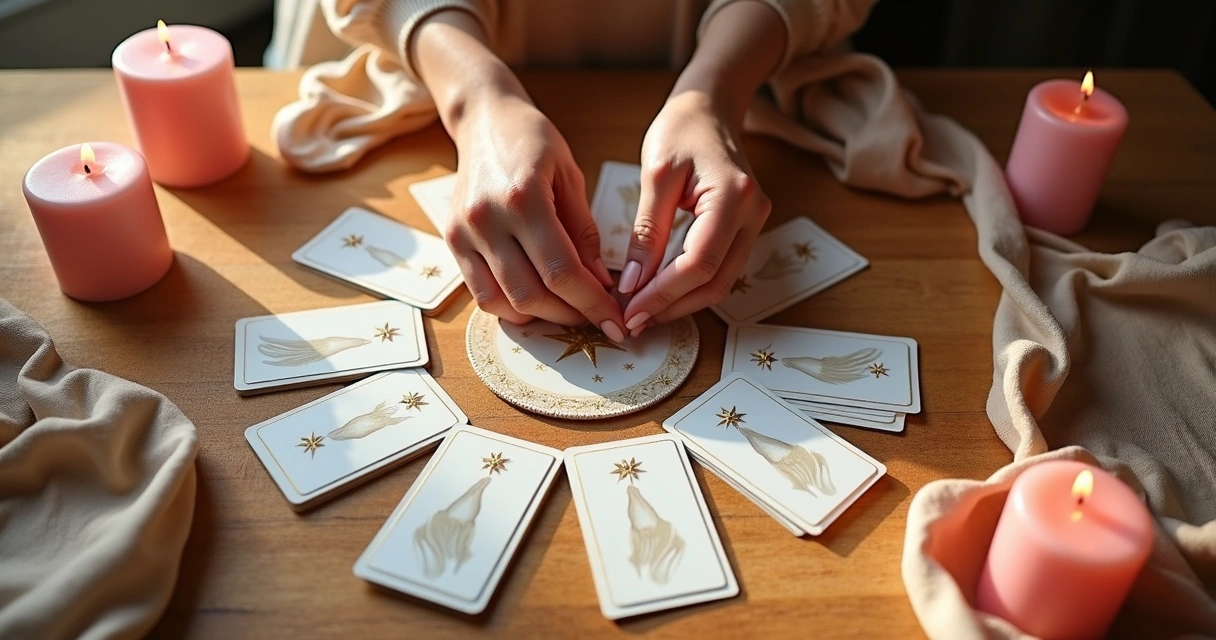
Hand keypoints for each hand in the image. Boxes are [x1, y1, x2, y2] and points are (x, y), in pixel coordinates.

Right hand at [445, 94, 623, 337]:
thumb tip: (601, 283)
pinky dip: (512, 307)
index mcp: (523, 198)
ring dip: (541, 317)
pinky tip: (538, 301)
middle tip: (597, 316)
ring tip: (568, 310)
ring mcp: (463, 233)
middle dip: (570, 314)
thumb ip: (584, 233)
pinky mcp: (452, 241)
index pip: (561, 271)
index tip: (615, 320)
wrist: (484, 120)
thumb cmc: (533, 141)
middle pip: (531, 294)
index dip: (592, 303)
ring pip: (503, 302)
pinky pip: (481, 293)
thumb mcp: (570, 177)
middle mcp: (487, 219)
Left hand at [618, 91, 770, 333]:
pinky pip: (721, 268)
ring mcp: (754, 223)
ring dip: (682, 302)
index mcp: (732, 196)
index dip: (664, 294)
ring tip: (643, 311)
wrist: (710, 106)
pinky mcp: (745, 228)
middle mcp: (753, 213)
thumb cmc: (681, 129)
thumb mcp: (657, 175)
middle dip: (673, 307)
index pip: (698, 263)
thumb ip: (647, 231)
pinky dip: (691, 286)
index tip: (630, 311)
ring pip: (721, 282)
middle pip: (716, 282)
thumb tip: (632, 283)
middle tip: (633, 321)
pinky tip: (660, 291)